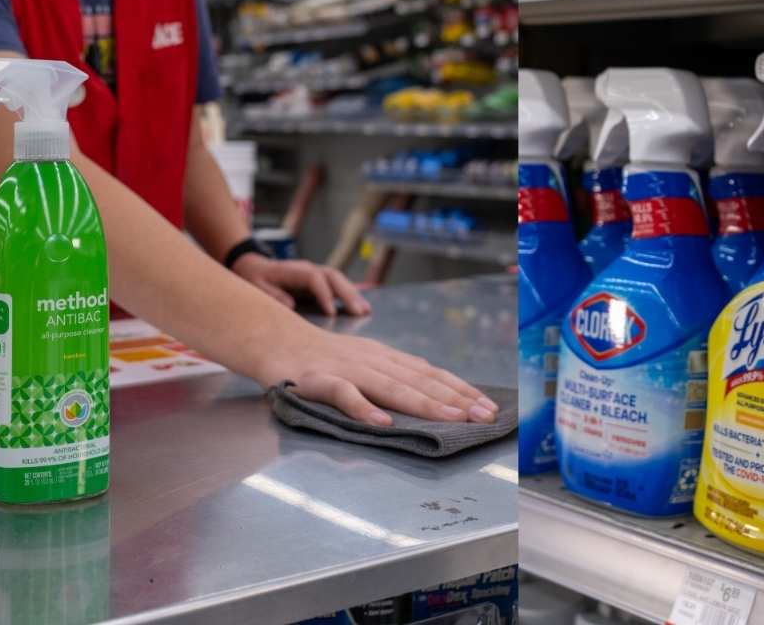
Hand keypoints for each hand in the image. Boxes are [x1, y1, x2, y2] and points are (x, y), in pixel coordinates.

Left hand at [232, 254, 370, 316]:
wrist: (253, 267)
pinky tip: (359, 307)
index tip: (331, 313)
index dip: (324, 295)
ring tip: (365, 311)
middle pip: (332, 277)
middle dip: (347, 294)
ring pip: (338, 280)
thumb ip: (272, 295)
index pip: (315, 278)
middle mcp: (307, 268)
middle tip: (360, 312)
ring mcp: (314, 273)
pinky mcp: (317, 281)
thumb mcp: (256, 287)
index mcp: (293, 270)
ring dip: (353, 294)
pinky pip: (336, 286)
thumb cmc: (254, 279)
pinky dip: (348, 295)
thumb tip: (291, 304)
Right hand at [258, 324, 496, 425]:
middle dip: (456, 399)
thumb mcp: (366, 360)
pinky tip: (382, 424)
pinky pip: (343, 395)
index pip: (432, 373)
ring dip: (425, 403)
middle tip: (485, 416)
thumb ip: (396, 373)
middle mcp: (374, 361)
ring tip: (453, 418)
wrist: (275, 339)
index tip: (488, 407)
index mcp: (387, 358)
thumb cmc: (322, 356)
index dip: (462, 389)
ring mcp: (347, 370)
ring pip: (391, 386)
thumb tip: (434, 389)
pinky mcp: (318, 381)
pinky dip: (363, 409)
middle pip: (420, 381)